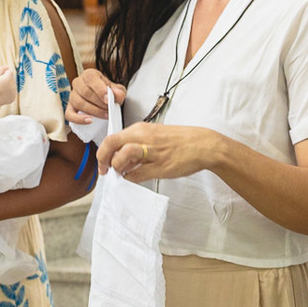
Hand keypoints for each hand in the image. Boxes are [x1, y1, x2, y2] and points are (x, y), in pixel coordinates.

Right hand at [0, 66, 16, 105]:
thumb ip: (1, 70)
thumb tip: (7, 66)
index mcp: (8, 79)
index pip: (10, 72)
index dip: (3, 74)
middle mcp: (13, 85)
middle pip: (12, 78)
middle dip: (6, 80)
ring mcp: (14, 92)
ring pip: (12, 85)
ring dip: (8, 86)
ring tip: (0, 90)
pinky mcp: (13, 97)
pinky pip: (12, 91)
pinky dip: (9, 92)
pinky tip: (3, 94)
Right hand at [66, 68, 125, 123]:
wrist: (104, 100)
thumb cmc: (108, 93)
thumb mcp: (117, 90)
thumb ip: (119, 91)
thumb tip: (116, 94)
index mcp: (89, 75)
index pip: (90, 79)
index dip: (99, 89)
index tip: (107, 99)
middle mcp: (78, 83)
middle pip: (85, 92)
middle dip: (99, 102)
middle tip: (109, 109)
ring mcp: (72, 96)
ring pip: (78, 103)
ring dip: (93, 111)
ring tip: (105, 115)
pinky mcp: (69, 108)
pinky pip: (69, 114)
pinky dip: (78, 119)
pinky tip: (89, 121)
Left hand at [97, 122, 220, 180]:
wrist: (203, 145)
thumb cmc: (180, 141)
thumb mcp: (154, 135)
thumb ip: (136, 144)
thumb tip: (119, 158)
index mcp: (141, 129)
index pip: (112, 137)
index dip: (103, 151)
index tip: (103, 161)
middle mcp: (145, 137)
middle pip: (113, 143)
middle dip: (103, 158)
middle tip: (105, 169)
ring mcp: (153, 151)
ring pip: (124, 155)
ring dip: (117, 166)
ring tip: (120, 172)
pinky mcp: (161, 166)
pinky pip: (138, 173)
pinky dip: (131, 177)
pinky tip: (133, 177)